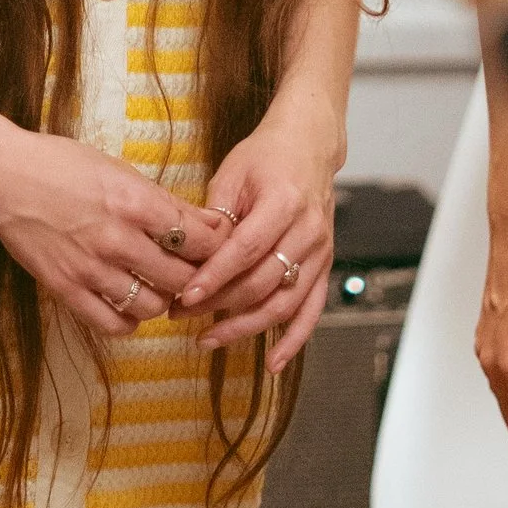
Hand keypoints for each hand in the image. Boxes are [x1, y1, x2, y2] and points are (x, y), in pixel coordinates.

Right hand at [0, 127, 227, 342]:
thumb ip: (163, 201)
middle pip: (182, 278)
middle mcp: (118, 240)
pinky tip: (129, 305)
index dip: (216, 248)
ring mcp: (91, 269)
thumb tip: (209, 222)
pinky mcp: (67, 289)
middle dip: (195, 279)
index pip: (198, 239)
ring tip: (159, 288)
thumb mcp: (119, 170)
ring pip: (152, 307)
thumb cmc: (60, 164)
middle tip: (194, 274)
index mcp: (135, 202)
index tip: (216, 249)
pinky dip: (129, 321)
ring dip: (163, 300)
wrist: (3, 177)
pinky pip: (112, 323)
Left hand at [175, 111, 340, 371]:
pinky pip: (311, 310)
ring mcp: (321, 251)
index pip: (246, 250)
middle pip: (263, 282)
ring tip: (209, 339)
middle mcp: (308, 230)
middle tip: (183, 315)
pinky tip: (273, 362)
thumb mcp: (232, 173)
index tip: (186, 297)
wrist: (309, 145)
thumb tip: (189, 257)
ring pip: (284, 303)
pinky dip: (294, 340)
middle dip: (220, 305)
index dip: (216, 278)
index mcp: (284, 202)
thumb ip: (214, 216)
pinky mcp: (325, 265)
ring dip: (246, 327)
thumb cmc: (267, 155)